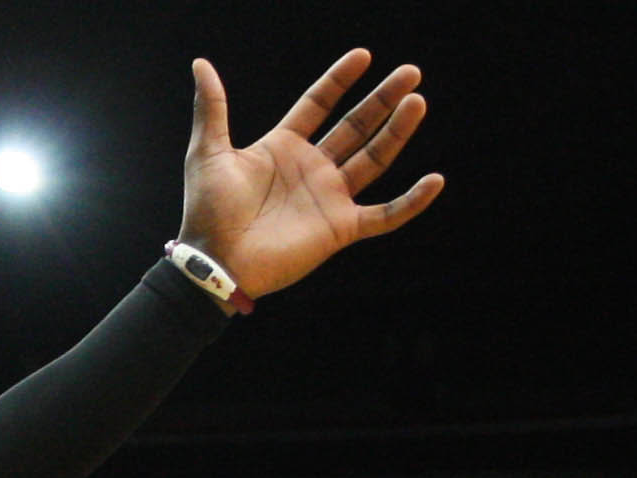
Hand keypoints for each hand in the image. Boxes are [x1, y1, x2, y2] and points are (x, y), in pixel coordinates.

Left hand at [177, 50, 442, 296]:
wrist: (213, 262)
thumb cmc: (207, 211)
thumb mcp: (208, 151)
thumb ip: (212, 107)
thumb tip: (200, 64)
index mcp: (283, 147)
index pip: (319, 105)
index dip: (339, 80)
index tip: (363, 55)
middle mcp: (312, 168)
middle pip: (356, 126)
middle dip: (382, 99)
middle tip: (410, 72)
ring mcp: (329, 198)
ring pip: (375, 159)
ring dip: (398, 132)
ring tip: (417, 101)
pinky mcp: (340, 228)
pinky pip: (385, 214)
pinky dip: (411, 202)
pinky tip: (435, 180)